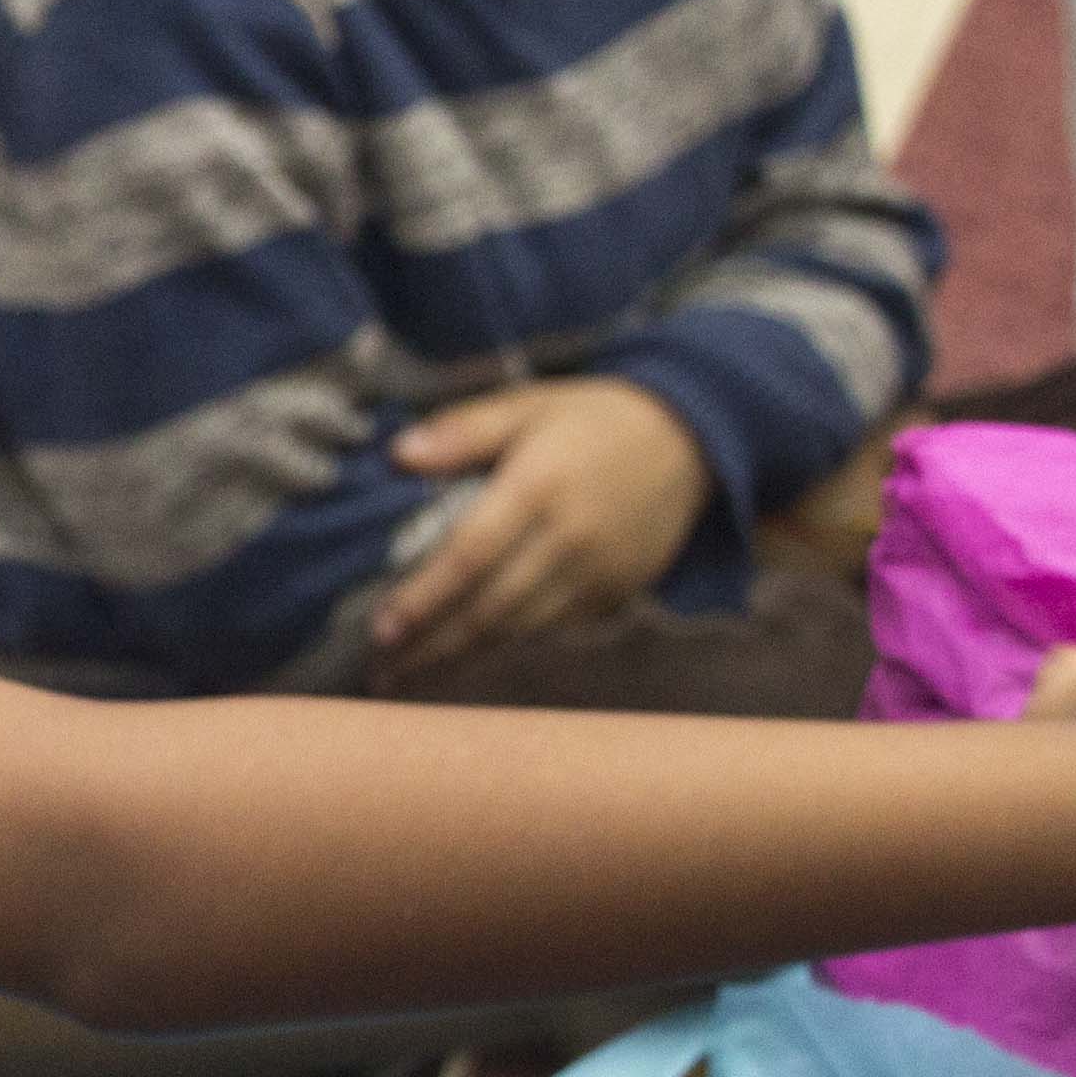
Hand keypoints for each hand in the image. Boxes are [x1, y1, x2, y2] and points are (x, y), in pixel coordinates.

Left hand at [369, 377, 713, 673]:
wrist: (693, 438)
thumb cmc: (595, 418)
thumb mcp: (529, 403)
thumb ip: (464, 429)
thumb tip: (401, 453)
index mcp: (540, 485)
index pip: (470, 555)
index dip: (425, 598)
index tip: (383, 628)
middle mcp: (570, 537)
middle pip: (492, 606)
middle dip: (434, 643)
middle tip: (383, 668)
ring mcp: (599, 570)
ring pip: (521, 628)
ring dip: (464, 656)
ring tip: (413, 673)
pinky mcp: (618, 590)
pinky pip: (554, 628)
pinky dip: (508, 645)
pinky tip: (468, 655)